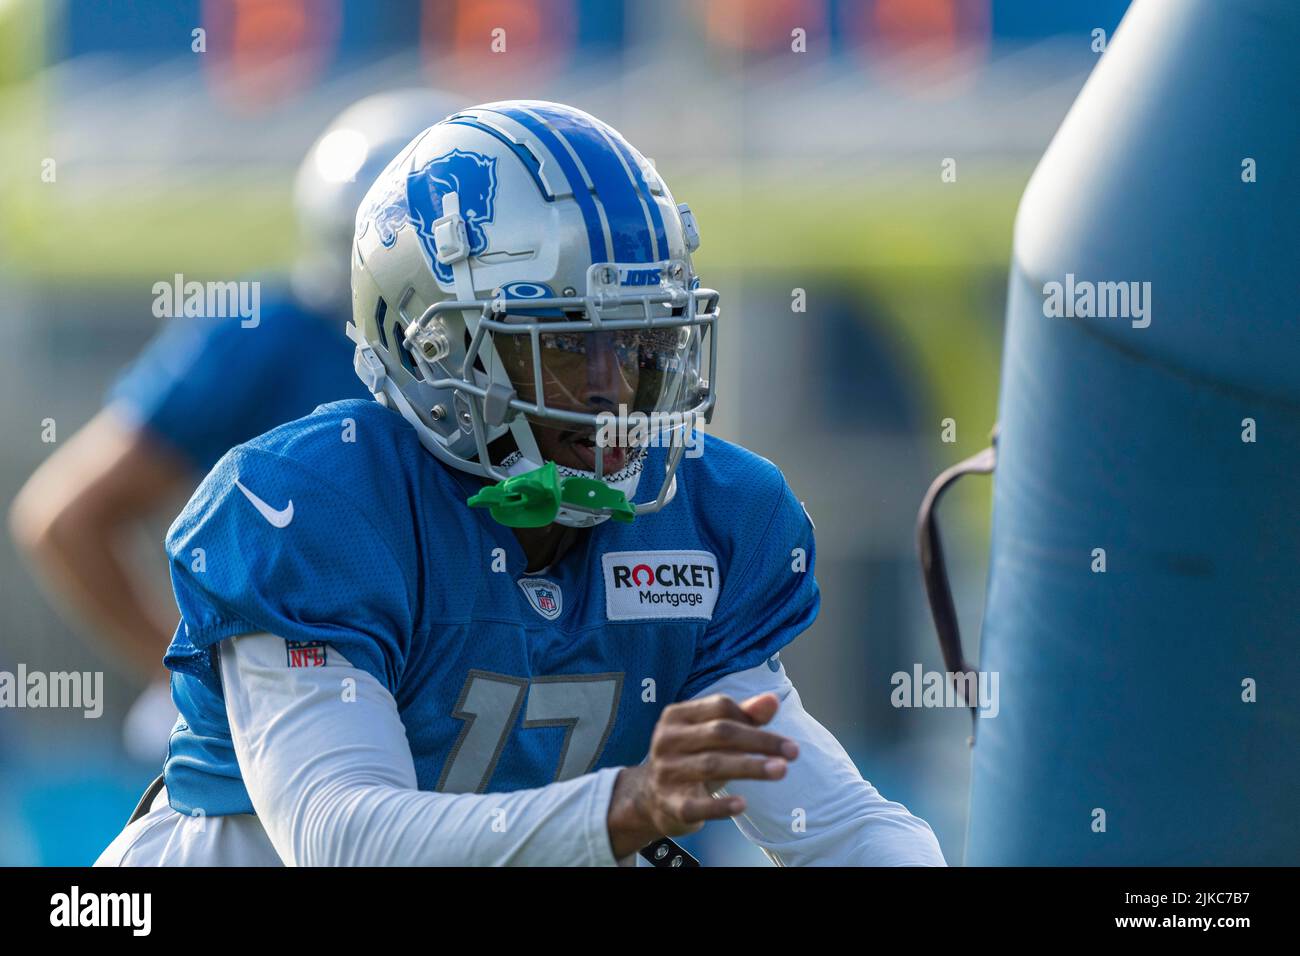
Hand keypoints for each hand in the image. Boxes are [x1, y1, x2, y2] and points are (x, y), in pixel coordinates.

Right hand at [606, 692, 797, 858]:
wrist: (648, 798)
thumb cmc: (690, 759)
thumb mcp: (712, 735)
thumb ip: (743, 717)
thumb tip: (773, 701)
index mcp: (677, 716)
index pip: (720, 707)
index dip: (754, 719)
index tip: (784, 740)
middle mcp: (667, 740)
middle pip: (720, 733)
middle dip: (760, 741)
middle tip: (793, 752)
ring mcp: (666, 772)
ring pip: (712, 765)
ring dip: (750, 767)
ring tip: (780, 770)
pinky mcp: (669, 804)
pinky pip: (697, 804)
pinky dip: (720, 805)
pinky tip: (743, 804)